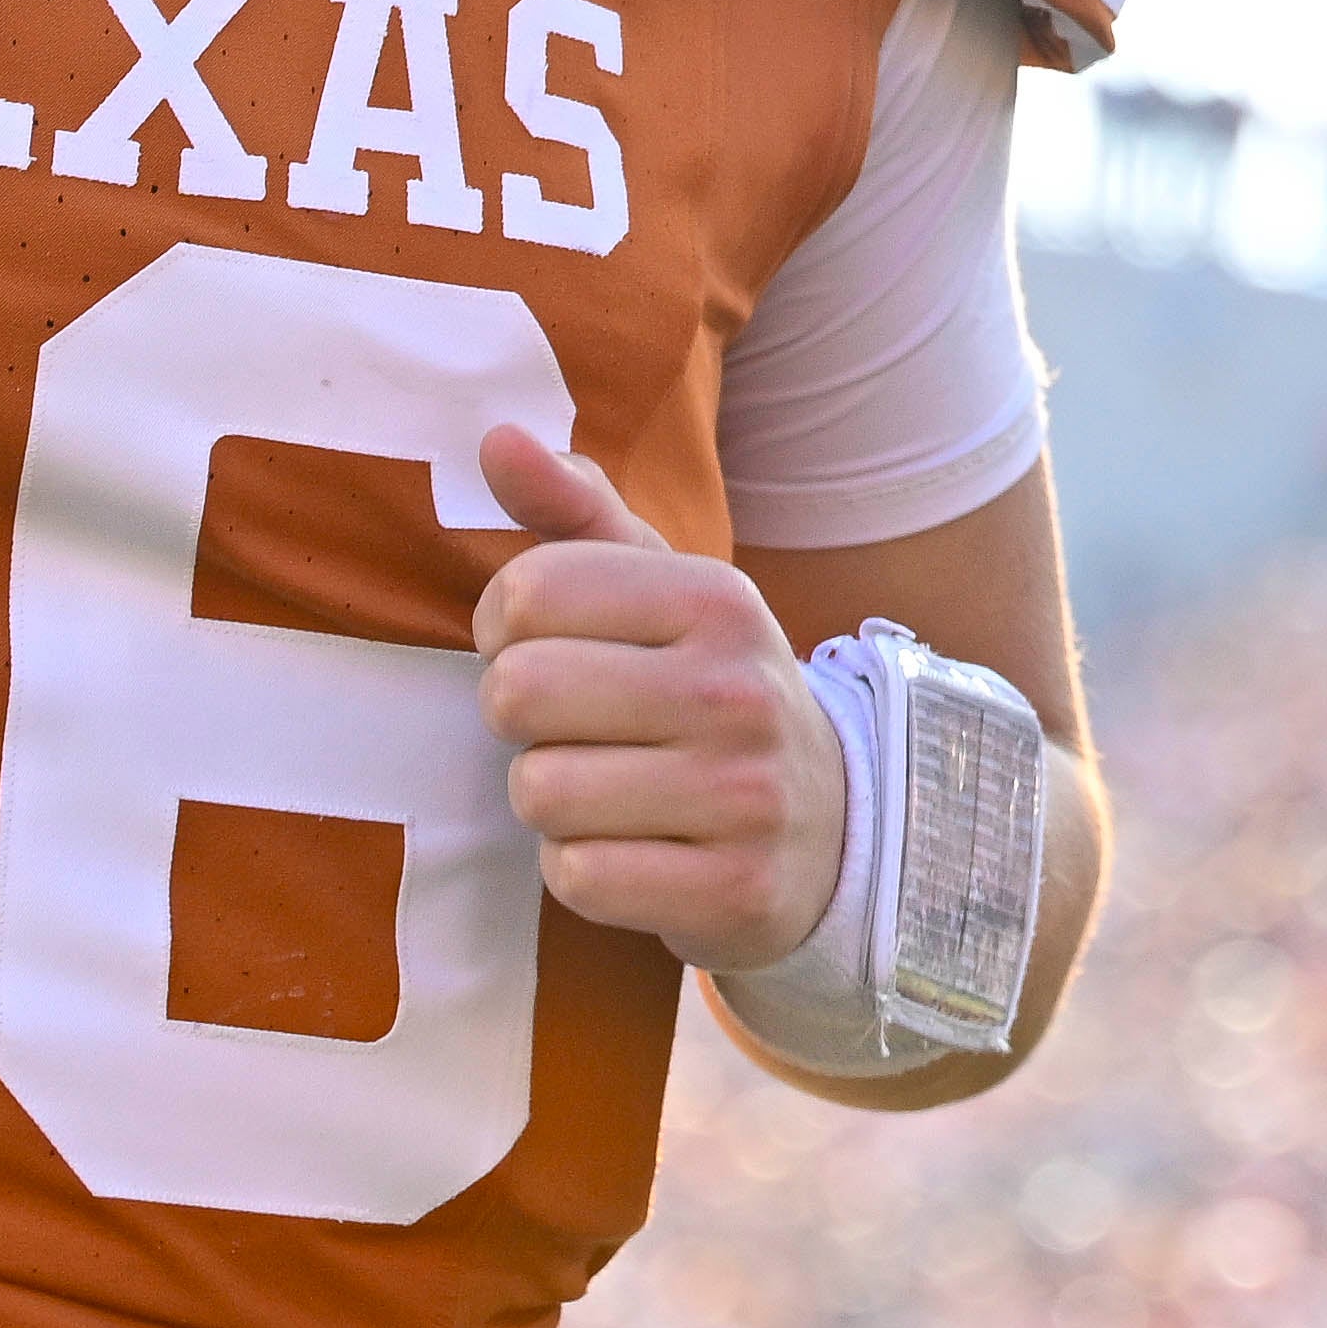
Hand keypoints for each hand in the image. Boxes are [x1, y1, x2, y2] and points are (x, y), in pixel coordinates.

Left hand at [472, 423, 838, 971]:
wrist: (831, 829)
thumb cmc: (707, 691)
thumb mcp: (661, 592)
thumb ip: (573, 511)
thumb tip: (495, 436)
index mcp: (715, 598)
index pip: (526, 594)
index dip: (502, 630)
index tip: (544, 649)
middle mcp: (738, 688)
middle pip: (517, 694)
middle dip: (519, 721)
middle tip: (571, 729)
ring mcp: (743, 795)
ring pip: (540, 792)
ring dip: (550, 802)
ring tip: (608, 790)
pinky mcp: (736, 891)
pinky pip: (580, 877)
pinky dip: (583, 871)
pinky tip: (634, 851)